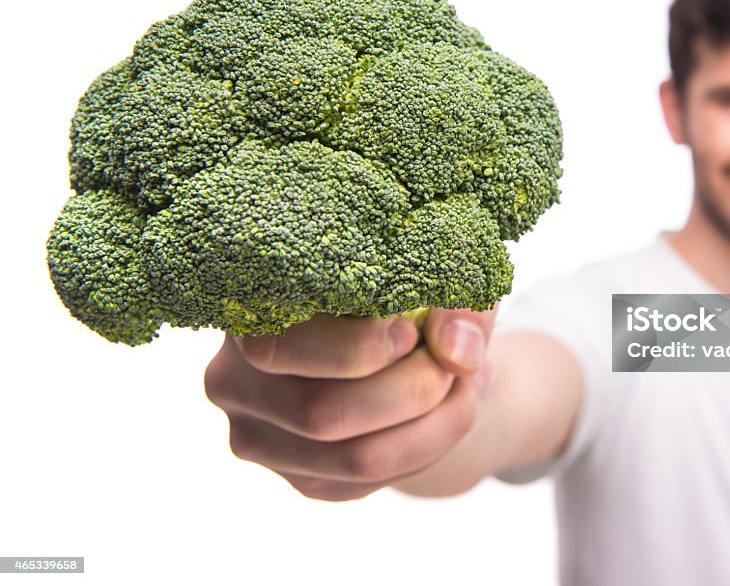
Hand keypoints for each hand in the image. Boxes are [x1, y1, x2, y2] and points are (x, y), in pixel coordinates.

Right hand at [204, 308, 495, 500]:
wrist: (403, 342)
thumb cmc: (408, 290)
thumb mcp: (439, 275)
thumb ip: (455, 303)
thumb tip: (458, 352)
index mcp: (248, 306)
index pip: (278, 344)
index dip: (353, 347)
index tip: (410, 330)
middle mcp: (232, 375)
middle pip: (320, 412)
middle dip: (412, 390)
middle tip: (458, 363)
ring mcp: (257, 434)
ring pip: (354, 456)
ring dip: (434, 424)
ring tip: (470, 382)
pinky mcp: (298, 477)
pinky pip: (370, 481)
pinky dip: (428, 445)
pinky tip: (452, 406)